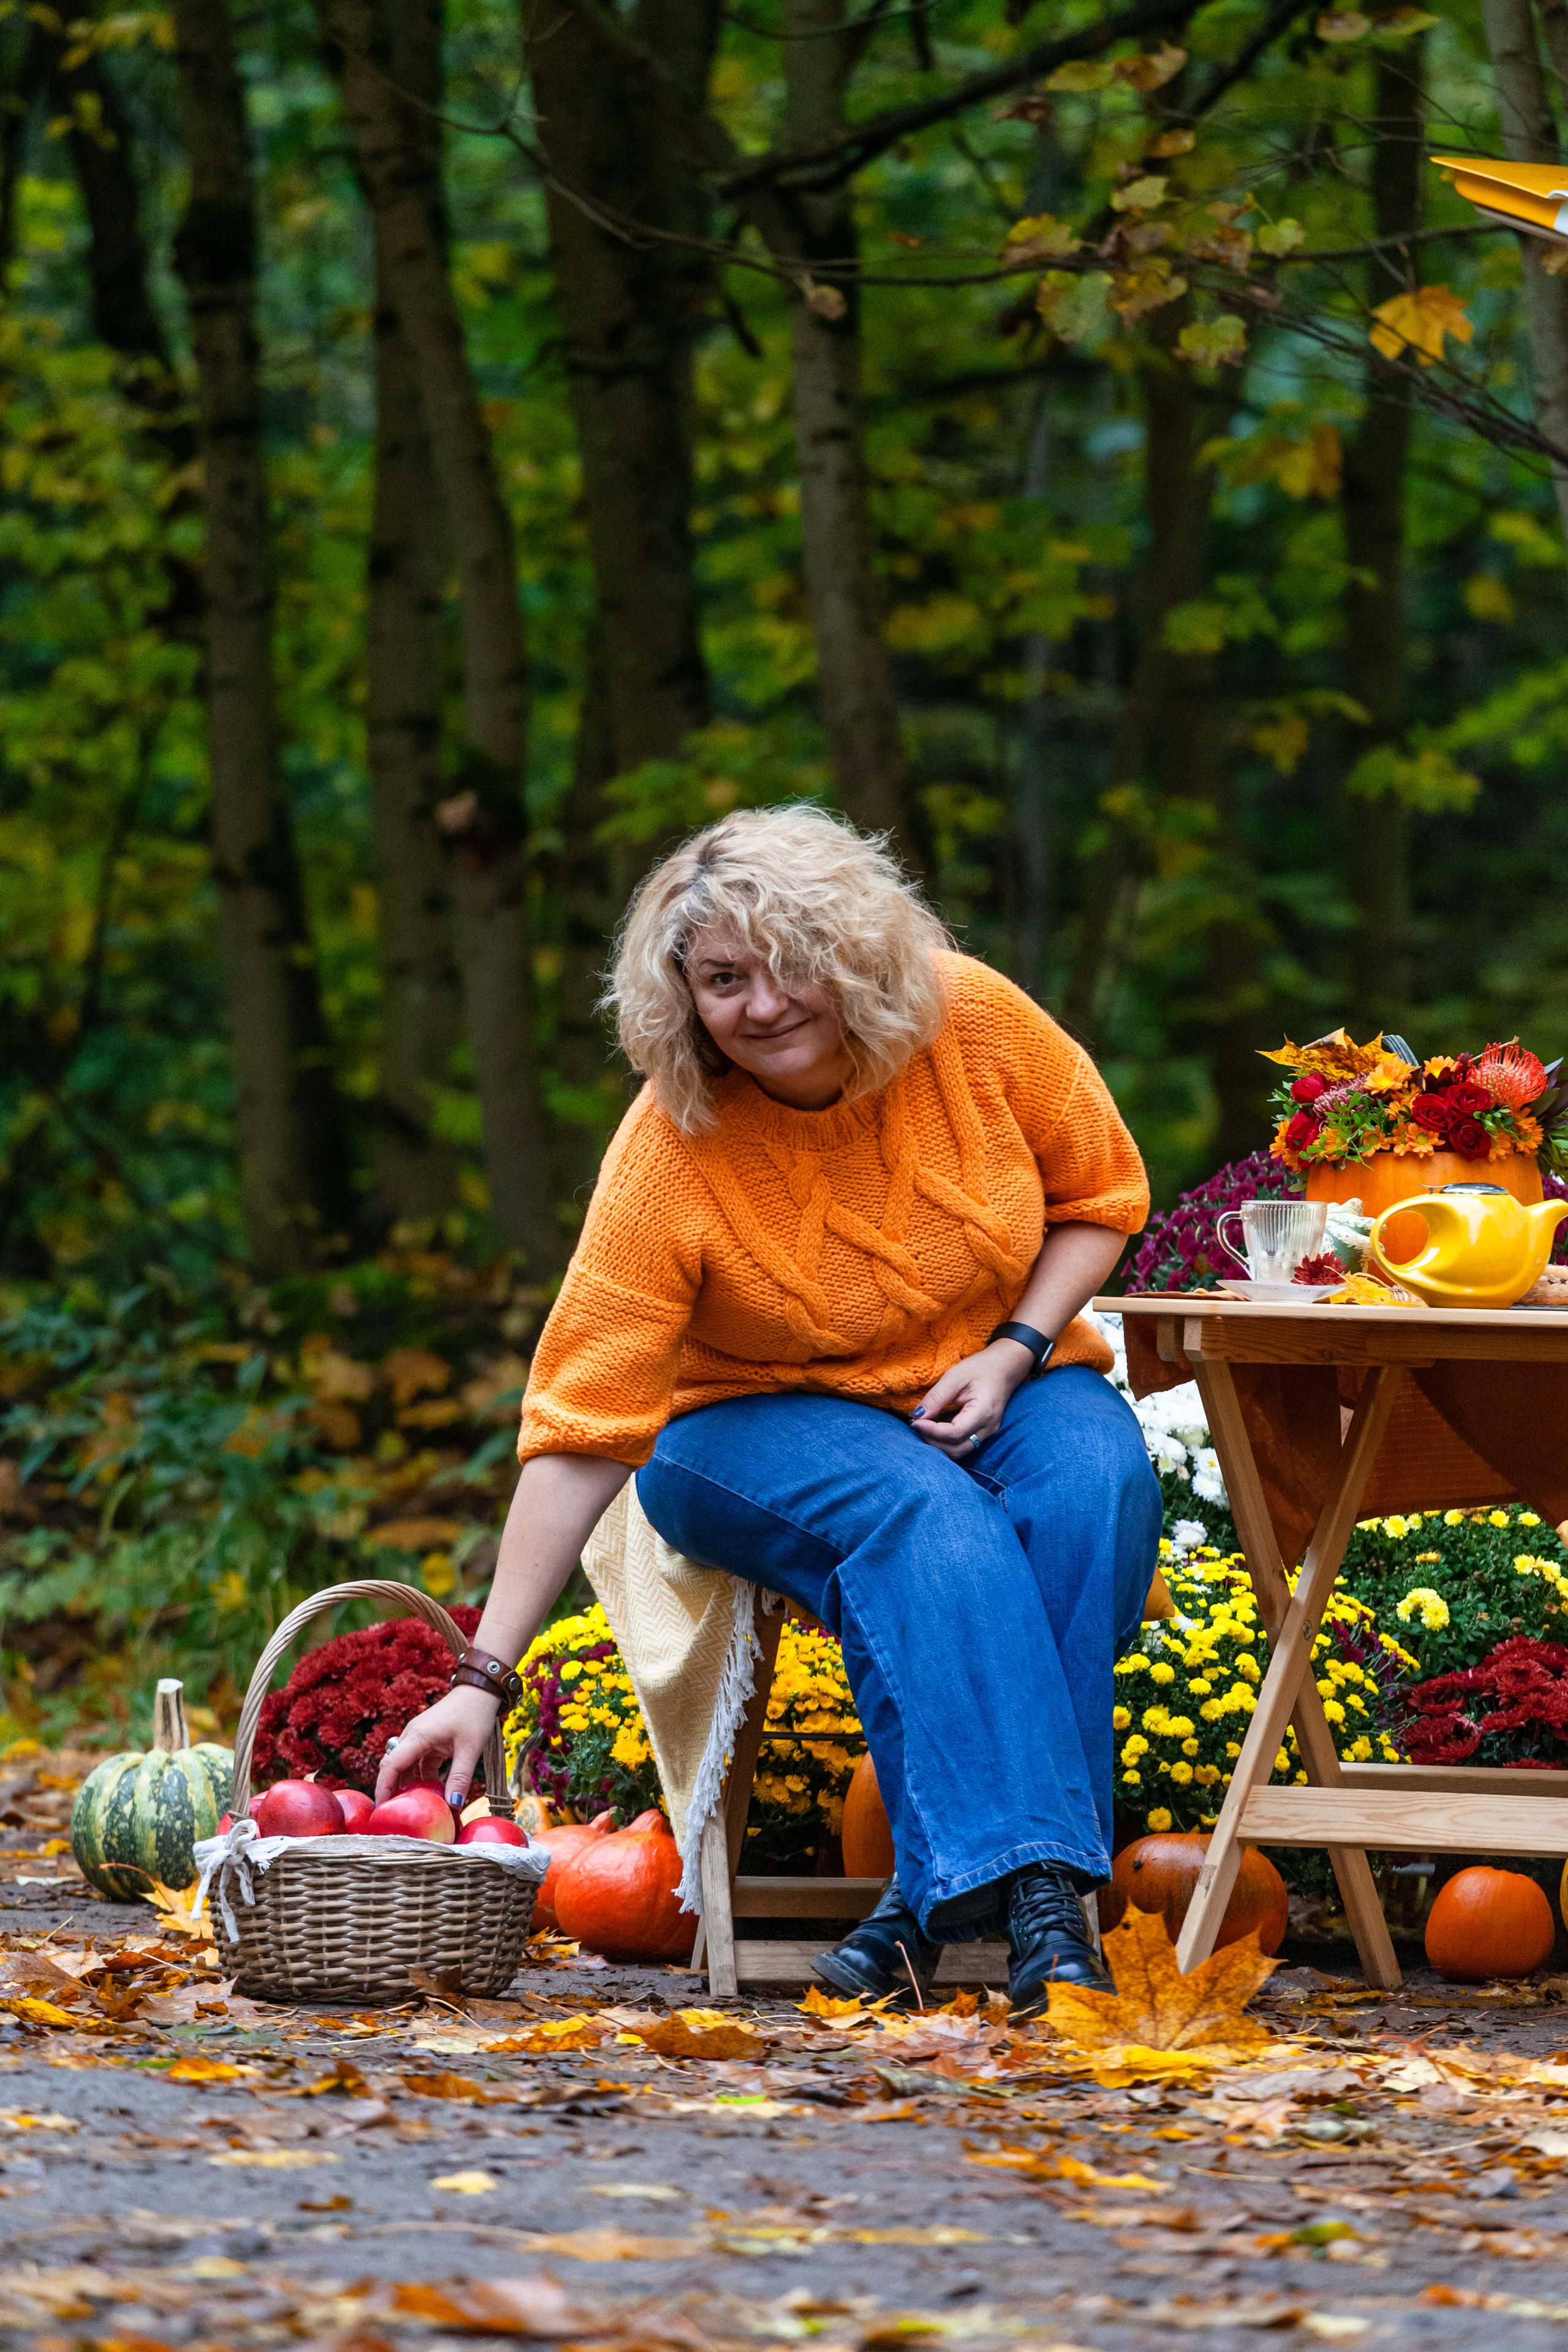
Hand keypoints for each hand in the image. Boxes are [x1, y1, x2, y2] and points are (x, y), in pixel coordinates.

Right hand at [374, 1686, 500, 1807]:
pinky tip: (434, 1788)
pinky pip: (418, 1761)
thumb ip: (460, 1778)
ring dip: (411, 1783)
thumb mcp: (470, 1749)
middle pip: (394, 1767)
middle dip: (393, 1789)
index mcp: (418, 1737)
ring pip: (406, 1765)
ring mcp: (419, 1736)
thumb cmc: (474, 1715)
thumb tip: (453, 1806)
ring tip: (418, 1805)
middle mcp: (412, 1735)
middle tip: (398, 1813)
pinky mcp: (427, 1738)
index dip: (383, 1788)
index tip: (381, 1809)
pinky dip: (422, 1775)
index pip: (390, 1766)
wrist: (480, 1691)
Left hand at [909, 1338, 1035, 1456]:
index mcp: (984, 1412)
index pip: (955, 1433)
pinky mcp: (983, 1433)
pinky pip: (963, 1445)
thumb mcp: (955, 1377)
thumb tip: (916, 1416)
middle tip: (915, 1426)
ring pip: (959, 1451)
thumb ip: (936, 1398)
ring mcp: (987, 1433)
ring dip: (938, 1445)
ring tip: (923, 1428)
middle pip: (956, 1449)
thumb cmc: (981, 1368)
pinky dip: (946, 1442)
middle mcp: (988, 1428)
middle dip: (933, 1442)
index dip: (932, 1431)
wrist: (1004, 1367)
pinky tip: (934, 1430)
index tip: (915, 1422)